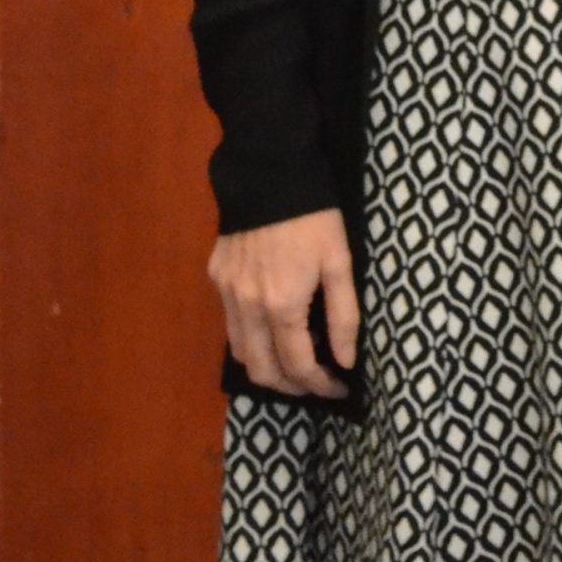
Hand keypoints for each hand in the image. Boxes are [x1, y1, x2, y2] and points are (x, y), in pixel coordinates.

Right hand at [208, 208, 357, 397]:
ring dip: (267, 367)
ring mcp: (226, 294)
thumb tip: (345, 361)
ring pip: (240, 352)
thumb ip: (343, 315)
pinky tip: (273, 331)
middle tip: (317, 384)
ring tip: (297, 364)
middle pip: (262, 371)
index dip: (319, 384)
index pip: (298, 365)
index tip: (339, 387)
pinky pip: (230, 325)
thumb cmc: (315, 217)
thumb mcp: (340, 261)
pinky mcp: (216, 278)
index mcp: (282, 305)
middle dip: (291, 386)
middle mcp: (247, 308)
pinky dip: (251, 340)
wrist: (270, 174)